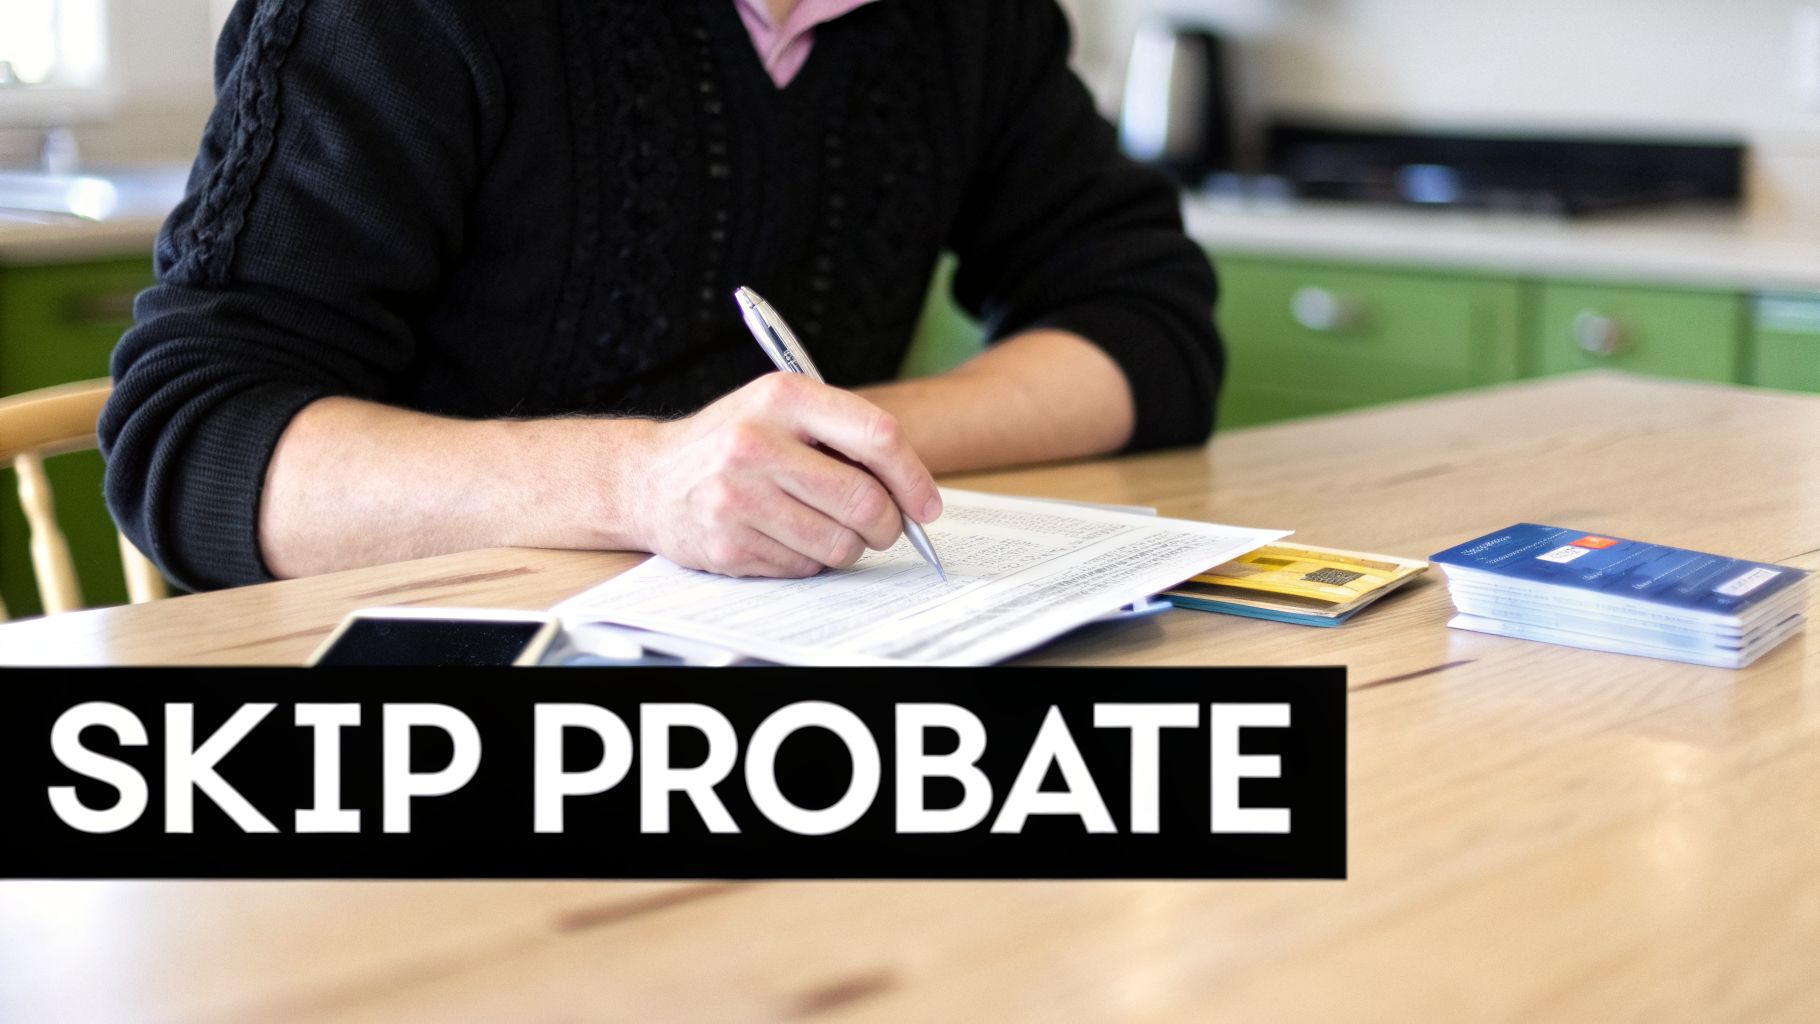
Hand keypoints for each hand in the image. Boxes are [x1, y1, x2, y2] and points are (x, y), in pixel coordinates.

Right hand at [628, 374, 942, 576]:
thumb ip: (841, 434)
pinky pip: (804, 568)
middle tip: (885, 528)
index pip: (877, 436)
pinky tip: (784, 537)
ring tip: (826, 528)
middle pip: (865, 501)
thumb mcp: (780, 410)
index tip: (926, 506)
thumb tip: (912, 491)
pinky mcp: (727, 543)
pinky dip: (809, 561)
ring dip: (849, 546)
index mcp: (783, 396)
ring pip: (840, 544)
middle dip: (888, 525)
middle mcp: (756, 443)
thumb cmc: (730, 442)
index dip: (914, 478)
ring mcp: (738, 496)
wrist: (648, 478)